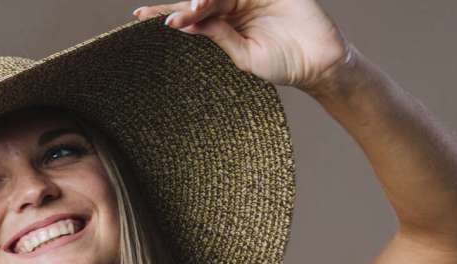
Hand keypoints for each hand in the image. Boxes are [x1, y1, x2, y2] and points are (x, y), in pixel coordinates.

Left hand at [133, 0, 351, 91]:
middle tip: (175, 19)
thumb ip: (219, 36)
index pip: (191, 14)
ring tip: (197, 8)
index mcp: (225, 23)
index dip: (166, 12)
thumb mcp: (244, 57)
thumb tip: (189, 23)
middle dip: (186, 6)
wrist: (317, 61)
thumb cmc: (282, 64)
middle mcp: (236, 4)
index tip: (138, 15)